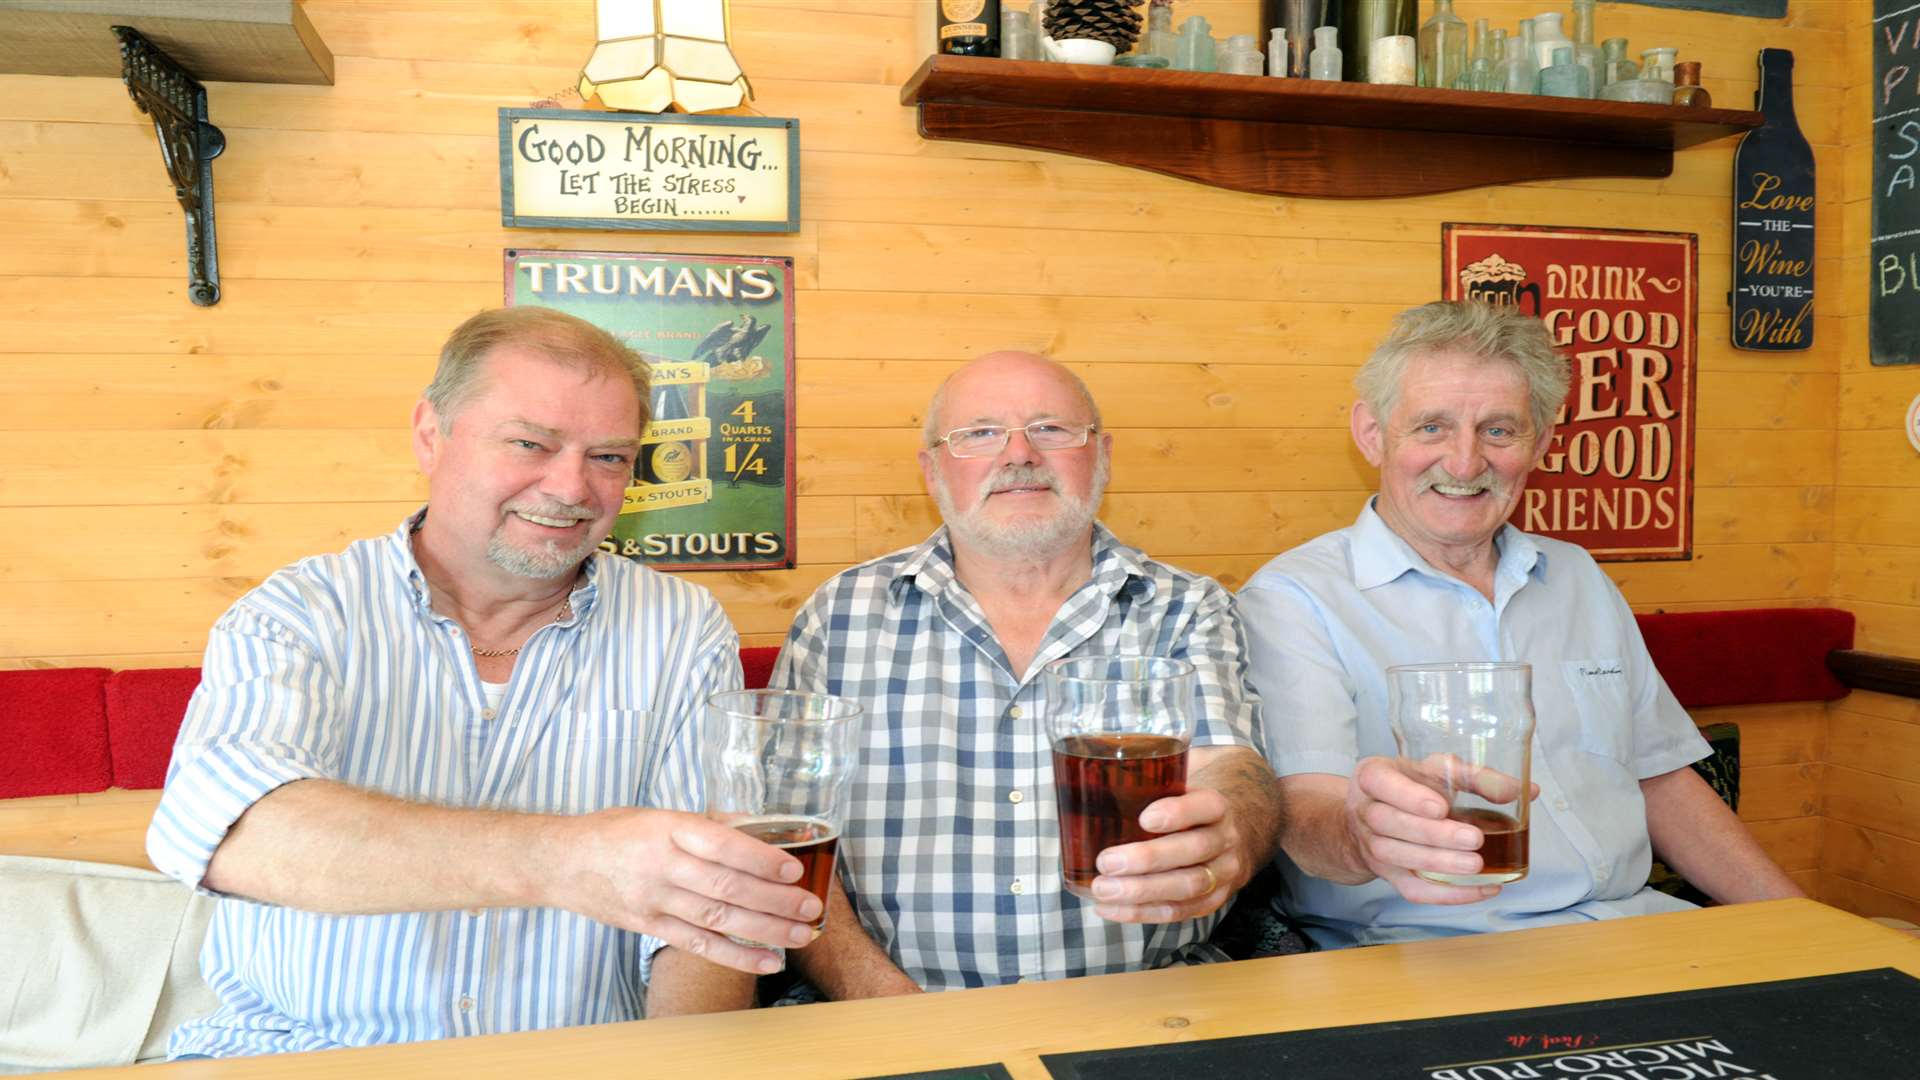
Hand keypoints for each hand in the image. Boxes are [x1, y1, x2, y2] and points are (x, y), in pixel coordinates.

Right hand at [546, 808, 823, 973]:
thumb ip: (708, 823)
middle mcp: (662, 865)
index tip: (793, 868)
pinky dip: (737, 956)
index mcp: (668, 828)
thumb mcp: (659, 813)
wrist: (561, 863)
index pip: (721, 844)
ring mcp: (654, 900)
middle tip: (811, 906)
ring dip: (765, 931)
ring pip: (717, 919)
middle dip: (774, 900)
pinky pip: (699, 945)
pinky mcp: (649, 927)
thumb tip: (759, 825)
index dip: (760, 858)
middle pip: (725, 887)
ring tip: (802, 934)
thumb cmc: (616, 832)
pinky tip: (769, 961)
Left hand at [1084, 788, 1239, 923]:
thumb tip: (1086, 780)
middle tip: (1106, 861)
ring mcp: (1222, 873)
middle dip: (1147, 859)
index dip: (1177, 813)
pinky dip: (1141, 913)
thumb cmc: (1187, 809)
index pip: (1204, 807)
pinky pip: (1178, 911)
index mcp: (1216, 807)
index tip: (1144, 818)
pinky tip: (1109, 908)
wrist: (1231, 836)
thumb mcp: (1179, 788)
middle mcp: (1225, 839)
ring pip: (1187, 886)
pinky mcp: (1212, 900)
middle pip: (1193, 850)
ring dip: (1141, 891)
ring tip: (1103, 889)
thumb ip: (1150, 785)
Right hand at [1343, 755, 1534, 905]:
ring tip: (1476, 866)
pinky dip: (1445, 895)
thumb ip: (1477, 776)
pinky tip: (1480, 890)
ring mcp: (1373, 846)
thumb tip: (1527, 791)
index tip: (1441, 807)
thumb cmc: (1411, 785)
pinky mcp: (1388, 875)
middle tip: (1474, 839)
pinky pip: (1411, 890)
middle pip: (1390, 824)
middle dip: (1433, 835)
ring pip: (1396, 858)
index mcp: (1374, 776)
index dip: (1408, 797)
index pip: (1380, 783)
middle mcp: (1366, 811)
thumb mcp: (1436, 769)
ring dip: (1438, 864)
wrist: (1375, 814)